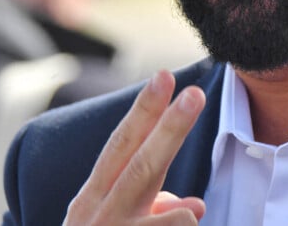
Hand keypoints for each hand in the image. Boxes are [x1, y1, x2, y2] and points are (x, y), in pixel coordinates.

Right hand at [63, 70, 206, 224]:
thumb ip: (151, 209)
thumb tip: (196, 205)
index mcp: (92, 198)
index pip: (122, 144)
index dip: (145, 110)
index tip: (164, 76)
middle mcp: (97, 215)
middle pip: (142, 164)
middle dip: (171, 128)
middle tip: (195, 95)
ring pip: (168, 216)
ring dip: (183, 216)